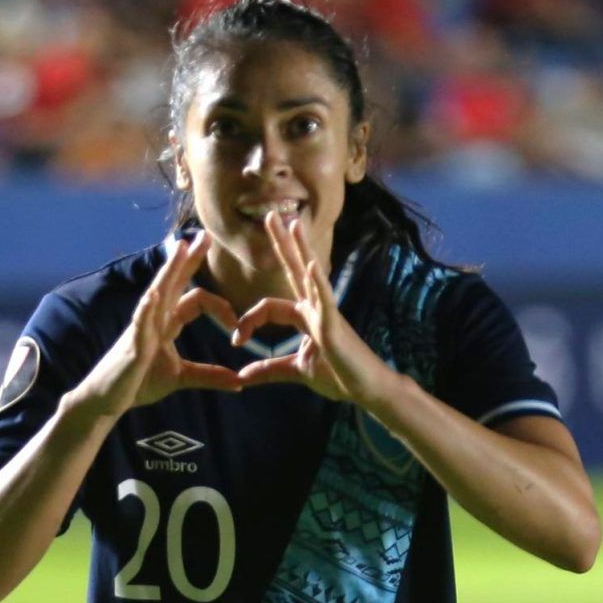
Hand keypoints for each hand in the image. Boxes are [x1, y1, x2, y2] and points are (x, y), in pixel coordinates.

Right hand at [64, 235, 244, 421]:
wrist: (106, 401)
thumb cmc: (137, 384)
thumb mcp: (180, 378)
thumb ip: (209, 376)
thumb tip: (239, 382)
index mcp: (166, 325)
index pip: (194, 299)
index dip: (219, 306)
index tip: (237, 325)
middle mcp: (154, 320)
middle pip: (174, 283)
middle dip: (188, 259)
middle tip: (204, 235)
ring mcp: (141, 330)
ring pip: (157, 293)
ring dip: (169, 270)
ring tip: (179, 248)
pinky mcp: (131, 346)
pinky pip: (138, 324)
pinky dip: (145, 309)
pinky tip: (153, 295)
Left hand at [231, 204, 398, 406]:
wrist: (366, 389)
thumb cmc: (338, 376)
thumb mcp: (296, 371)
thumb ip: (269, 369)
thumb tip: (242, 376)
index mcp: (305, 317)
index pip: (269, 306)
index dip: (248, 320)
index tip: (236, 340)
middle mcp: (315, 308)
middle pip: (294, 269)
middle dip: (281, 242)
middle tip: (270, 214)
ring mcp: (326, 314)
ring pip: (310, 275)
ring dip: (301, 248)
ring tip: (293, 224)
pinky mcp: (334, 326)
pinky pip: (325, 300)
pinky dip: (318, 282)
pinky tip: (313, 265)